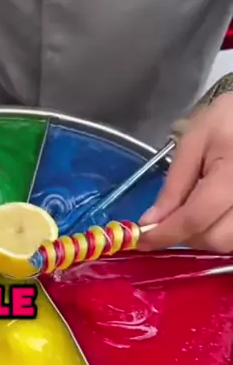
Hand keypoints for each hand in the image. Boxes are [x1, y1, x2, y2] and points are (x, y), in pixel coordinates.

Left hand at [139, 93, 232, 252]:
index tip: (141, 239)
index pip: (195, 218)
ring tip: (195, 212)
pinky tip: (212, 214)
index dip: (165, 234)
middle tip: (170, 219)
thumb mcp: (193, 143)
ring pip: (228, 244)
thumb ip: (173, 186)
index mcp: (231, 176)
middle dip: (187, 236)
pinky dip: (220, 231)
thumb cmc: (226, 120)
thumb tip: (150, 222)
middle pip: (215, 239)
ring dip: (205, 237)